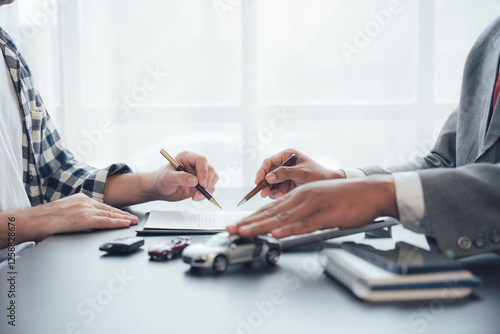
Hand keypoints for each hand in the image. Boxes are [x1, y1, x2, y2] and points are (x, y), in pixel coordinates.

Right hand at [0, 193, 137, 246]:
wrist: (33, 220)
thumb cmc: (44, 219)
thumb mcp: (64, 212)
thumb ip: (76, 215)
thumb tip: (80, 222)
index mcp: (80, 199)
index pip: (102, 206)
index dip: (115, 211)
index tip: (124, 214)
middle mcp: (84, 201)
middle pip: (109, 209)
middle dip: (123, 214)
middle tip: (134, 218)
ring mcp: (85, 209)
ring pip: (109, 214)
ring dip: (123, 218)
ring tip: (133, 222)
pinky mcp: (84, 218)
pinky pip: (105, 221)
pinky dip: (117, 222)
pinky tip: (125, 224)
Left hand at [151, 151, 218, 201]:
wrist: (160, 189)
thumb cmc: (160, 180)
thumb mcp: (167, 178)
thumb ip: (180, 178)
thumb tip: (194, 181)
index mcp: (187, 157)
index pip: (201, 160)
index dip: (203, 171)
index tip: (201, 183)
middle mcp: (195, 165)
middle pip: (209, 169)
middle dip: (206, 182)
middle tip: (199, 192)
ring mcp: (199, 174)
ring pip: (213, 178)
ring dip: (208, 189)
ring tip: (196, 196)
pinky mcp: (201, 184)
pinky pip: (210, 187)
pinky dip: (206, 194)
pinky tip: (196, 197)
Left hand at [226, 175, 397, 237]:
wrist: (369, 191)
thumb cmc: (345, 197)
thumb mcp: (317, 200)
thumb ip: (301, 211)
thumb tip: (284, 224)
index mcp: (298, 195)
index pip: (270, 207)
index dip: (252, 217)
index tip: (237, 224)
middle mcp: (301, 198)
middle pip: (270, 212)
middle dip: (248, 222)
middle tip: (231, 229)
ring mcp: (312, 206)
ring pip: (282, 218)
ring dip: (261, 226)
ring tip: (244, 233)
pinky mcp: (325, 215)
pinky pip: (304, 224)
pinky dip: (289, 229)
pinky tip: (276, 233)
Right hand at [255, 149, 344, 198]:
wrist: (327, 185)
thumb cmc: (317, 174)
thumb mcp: (302, 172)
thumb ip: (285, 173)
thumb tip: (268, 177)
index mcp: (286, 156)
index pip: (269, 162)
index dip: (261, 171)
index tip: (258, 181)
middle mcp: (282, 165)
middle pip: (266, 174)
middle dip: (264, 184)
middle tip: (263, 193)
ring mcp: (283, 176)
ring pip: (269, 184)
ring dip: (271, 191)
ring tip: (279, 195)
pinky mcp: (284, 186)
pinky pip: (274, 191)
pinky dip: (276, 195)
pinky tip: (282, 196)